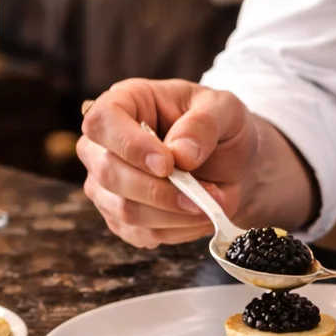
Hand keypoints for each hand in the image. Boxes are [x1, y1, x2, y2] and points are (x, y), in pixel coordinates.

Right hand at [78, 79, 257, 248]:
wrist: (233, 164)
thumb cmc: (221, 127)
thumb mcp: (225, 109)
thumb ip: (204, 124)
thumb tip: (181, 154)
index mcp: (125, 102)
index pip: (102, 122)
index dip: (130, 146)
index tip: (167, 164)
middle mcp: (104, 144)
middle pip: (108, 172)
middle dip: (159, 191)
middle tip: (199, 197)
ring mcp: (107, 184)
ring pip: (124, 210)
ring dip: (172, 214)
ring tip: (208, 205)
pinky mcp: (119, 217)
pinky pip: (140, 233)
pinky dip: (176, 230)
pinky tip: (198, 216)